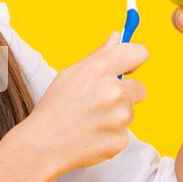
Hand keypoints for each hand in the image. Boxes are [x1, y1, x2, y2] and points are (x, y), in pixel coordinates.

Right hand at [22, 31, 148, 174]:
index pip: (139, 53)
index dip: (134, 61)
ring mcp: (118, 118)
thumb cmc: (54, 108)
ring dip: (116, 116)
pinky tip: (92, 135)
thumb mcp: (70, 74)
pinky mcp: (120, 140)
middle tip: (99, 103)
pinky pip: (124, 133)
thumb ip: (99, 55)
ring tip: (90, 121)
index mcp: (99, 69)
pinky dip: (111, 135)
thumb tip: (118, 36)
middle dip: (125, 95)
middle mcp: (113, 91)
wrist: (41, 145)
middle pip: (140, 88)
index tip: (128, 69)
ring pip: (130, 112)